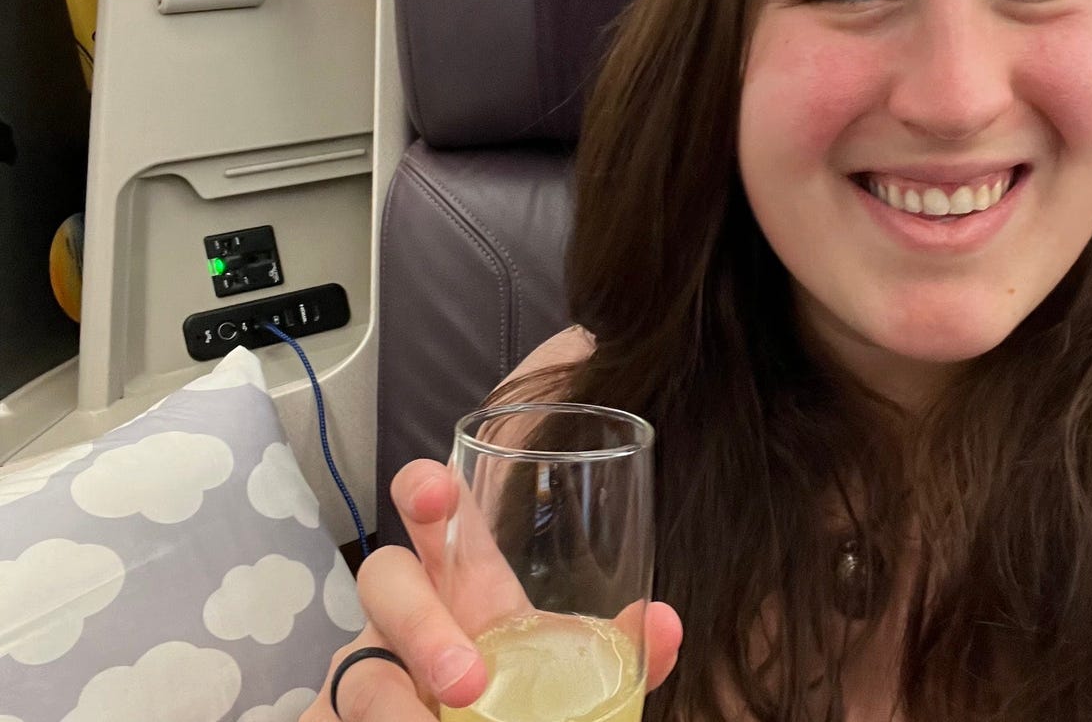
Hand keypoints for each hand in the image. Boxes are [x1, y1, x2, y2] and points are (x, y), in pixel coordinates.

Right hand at [301, 459, 682, 719]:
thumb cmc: (511, 697)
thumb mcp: (567, 674)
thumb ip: (616, 652)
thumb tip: (666, 625)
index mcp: (463, 587)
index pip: (437, 517)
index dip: (427, 490)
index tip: (437, 485)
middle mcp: (404, 617)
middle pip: (384, 578)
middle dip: (419, 621)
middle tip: (467, 681)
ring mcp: (364, 669)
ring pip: (357, 669)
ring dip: (395, 707)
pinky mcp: (333, 717)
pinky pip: (333, 717)